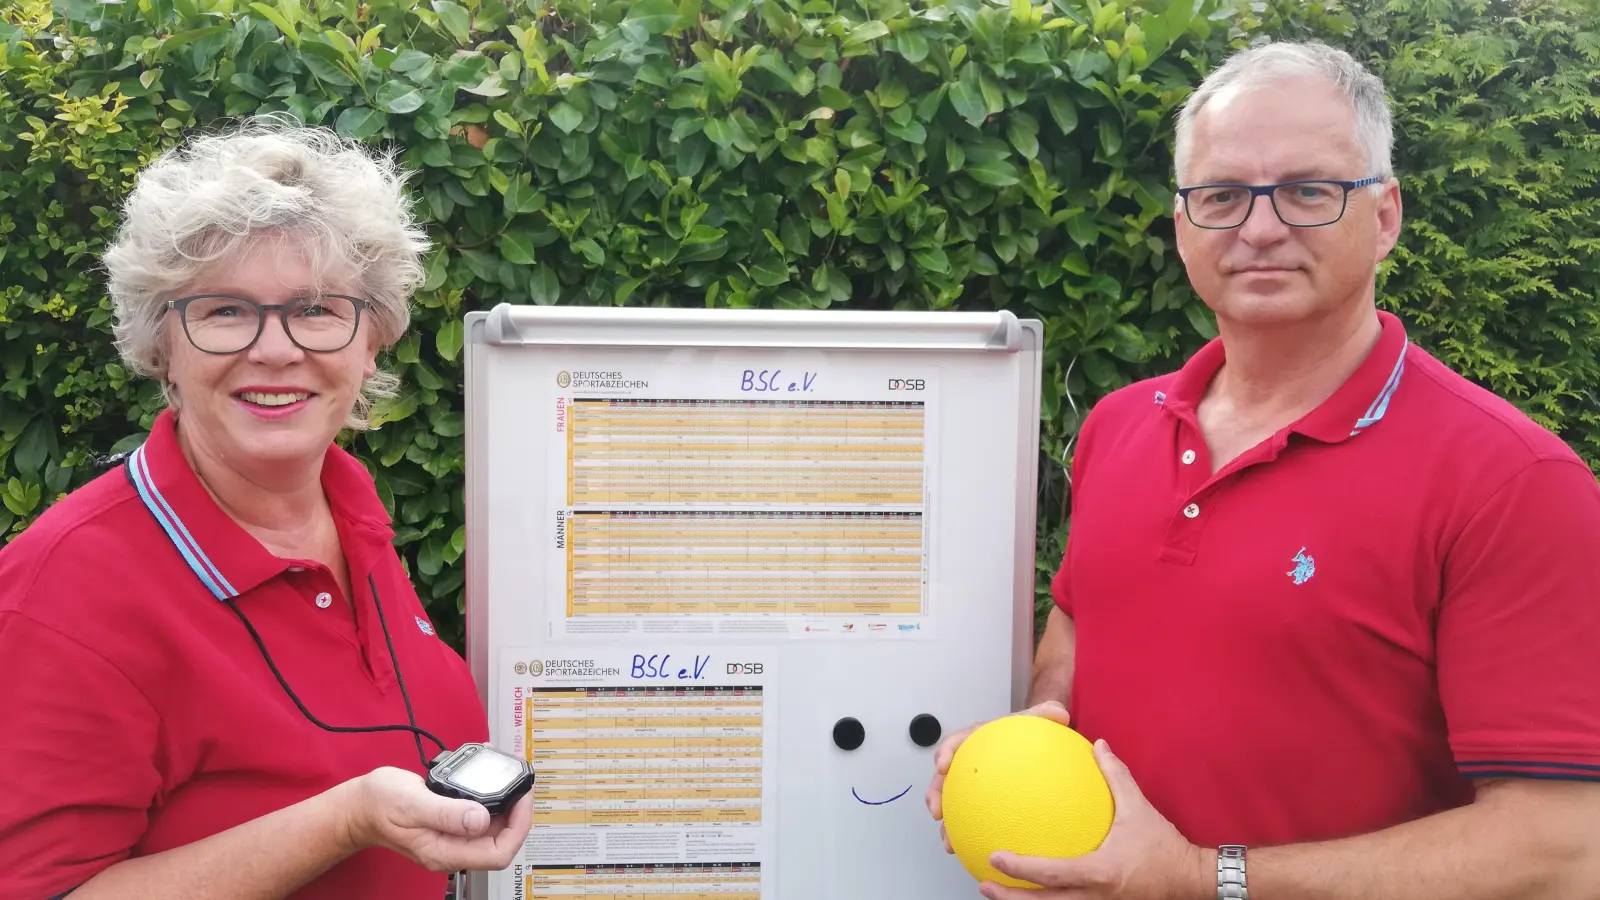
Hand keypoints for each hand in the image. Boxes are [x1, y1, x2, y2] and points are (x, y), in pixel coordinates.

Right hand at [343, 766, 532, 872]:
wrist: (360, 806)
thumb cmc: (380, 805)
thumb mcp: (413, 804)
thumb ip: (447, 813)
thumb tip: (480, 820)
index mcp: (445, 852)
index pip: (498, 853)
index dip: (518, 828)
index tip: (521, 799)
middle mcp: (452, 849)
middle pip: (500, 842)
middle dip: (517, 815)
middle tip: (520, 785)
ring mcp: (452, 838)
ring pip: (492, 829)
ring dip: (505, 805)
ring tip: (509, 780)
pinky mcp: (450, 825)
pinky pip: (478, 816)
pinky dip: (490, 799)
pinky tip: (489, 780)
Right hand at [925, 700, 1073, 851]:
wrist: (1027, 744)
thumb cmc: (1025, 732)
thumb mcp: (1035, 720)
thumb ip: (1045, 714)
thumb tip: (1060, 713)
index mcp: (975, 739)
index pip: (955, 742)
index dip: (945, 753)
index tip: (942, 766)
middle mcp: (966, 762)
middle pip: (943, 778)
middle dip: (935, 795)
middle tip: (936, 811)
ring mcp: (969, 784)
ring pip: (950, 803)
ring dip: (946, 824)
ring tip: (948, 842)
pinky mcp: (978, 802)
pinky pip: (968, 818)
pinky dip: (967, 835)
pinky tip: (973, 852)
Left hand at [980, 740, 1208, 899]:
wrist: (1189, 879)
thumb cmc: (1164, 847)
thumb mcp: (1139, 808)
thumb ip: (1115, 776)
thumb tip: (1098, 746)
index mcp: (1100, 871)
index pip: (1052, 874)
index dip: (1021, 868)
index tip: (996, 857)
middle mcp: (1095, 896)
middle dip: (1010, 898)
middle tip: (984, 883)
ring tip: (997, 891)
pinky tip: (1031, 890)